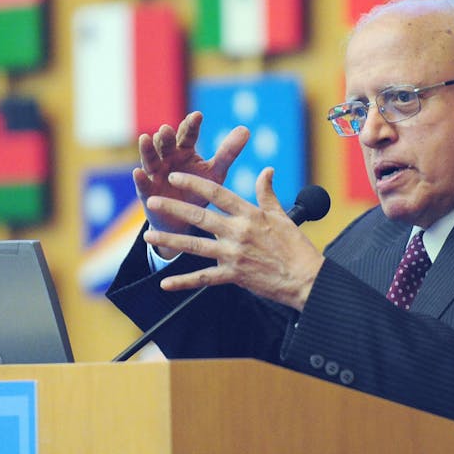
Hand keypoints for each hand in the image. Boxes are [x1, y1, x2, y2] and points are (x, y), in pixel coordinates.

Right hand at [134, 111, 248, 256]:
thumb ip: (228, 153)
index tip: (198, 116)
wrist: (184, 220)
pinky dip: (140, 179)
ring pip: (150, 160)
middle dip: (166, 137)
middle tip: (166, 128)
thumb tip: (246, 129)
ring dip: (148, 150)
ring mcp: (155, 175)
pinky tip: (137, 173)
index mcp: (185, 151)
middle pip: (167, 145)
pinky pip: (143, 185)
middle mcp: (168, 159)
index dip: (192, 126)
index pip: (188, 135)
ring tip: (145, 139)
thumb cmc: (199, 191)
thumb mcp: (216, 173)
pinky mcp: (147, 193)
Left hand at [142, 168, 325, 311]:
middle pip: (200, 217)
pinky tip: (165, 282)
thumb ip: (268, 193)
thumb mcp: (283, 216)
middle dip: (174, 207)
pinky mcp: (233, 275)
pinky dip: (183, 282)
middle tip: (152, 200)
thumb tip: (267, 170)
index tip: (175, 176)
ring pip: (195, 246)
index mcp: (251, 214)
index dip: (194, 183)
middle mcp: (239, 232)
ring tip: (148, 235)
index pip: (218, 193)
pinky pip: (203, 279)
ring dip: (170, 240)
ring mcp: (234, 255)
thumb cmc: (296, 248)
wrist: (305, 279)